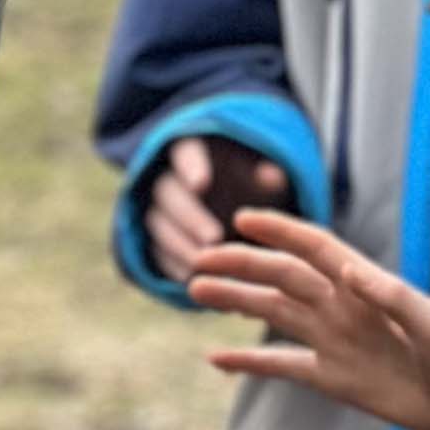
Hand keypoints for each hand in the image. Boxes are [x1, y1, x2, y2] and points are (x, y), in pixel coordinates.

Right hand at [144, 132, 288, 281]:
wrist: (230, 209)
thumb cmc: (251, 185)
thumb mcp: (262, 176)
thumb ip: (266, 177)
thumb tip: (274, 178)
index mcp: (192, 151)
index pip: (185, 153)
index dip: (191, 168)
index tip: (202, 184)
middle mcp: (168, 179)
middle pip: (168, 194)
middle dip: (189, 217)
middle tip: (212, 238)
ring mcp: (158, 212)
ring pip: (160, 226)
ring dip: (179, 246)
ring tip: (202, 263)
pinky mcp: (156, 241)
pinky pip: (157, 253)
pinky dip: (172, 266)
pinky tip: (189, 278)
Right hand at [186, 207, 429, 429]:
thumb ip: (390, 296)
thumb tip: (346, 269)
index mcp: (367, 287)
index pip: (315, 249)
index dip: (280, 232)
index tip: (242, 219)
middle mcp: (344, 309)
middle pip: (282, 277)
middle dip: (241, 265)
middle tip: (198, 261)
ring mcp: (336, 342)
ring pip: (274, 313)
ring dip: (236, 300)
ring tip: (195, 290)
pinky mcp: (335, 378)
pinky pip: (282, 366)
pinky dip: (249, 361)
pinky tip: (214, 357)